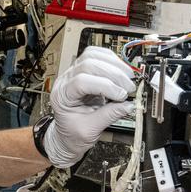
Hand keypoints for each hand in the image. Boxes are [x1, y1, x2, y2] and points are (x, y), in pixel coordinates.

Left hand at [43, 46, 135, 166]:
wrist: (67, 136)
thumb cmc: (73, 134)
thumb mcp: (90, 130)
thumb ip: (109, 115)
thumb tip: (128, 104)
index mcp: (62, 96)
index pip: (82, 82)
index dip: (105, 86)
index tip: (121, 96)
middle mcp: (65, 80)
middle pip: (88, 64)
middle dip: (113, 74)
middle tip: (129, 88)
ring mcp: (74, 72)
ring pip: (93, 55)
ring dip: (114, 64)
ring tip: (128, 78)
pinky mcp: (84, 70)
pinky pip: (97, 55)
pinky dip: (112, 60)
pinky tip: (122, 70)